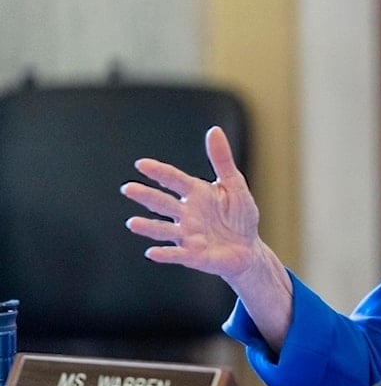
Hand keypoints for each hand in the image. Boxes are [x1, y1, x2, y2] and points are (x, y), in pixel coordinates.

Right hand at [121, 126, 259, 278]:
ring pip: (164, 229)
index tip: (141, 164)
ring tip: (132, 223)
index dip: (159, 172)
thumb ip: (222, 160)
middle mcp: (186, 213)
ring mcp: (187, 235)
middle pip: (163, 203)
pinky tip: (153, 252)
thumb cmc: (240, 214)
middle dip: (146, 196)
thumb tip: (214, 130)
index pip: (174, 179)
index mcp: (195, 193)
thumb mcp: (234, 185)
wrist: (248, 247)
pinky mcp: (192, 255)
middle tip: (128, 188)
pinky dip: (166, 254)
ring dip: (149, 227)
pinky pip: (177, 254)